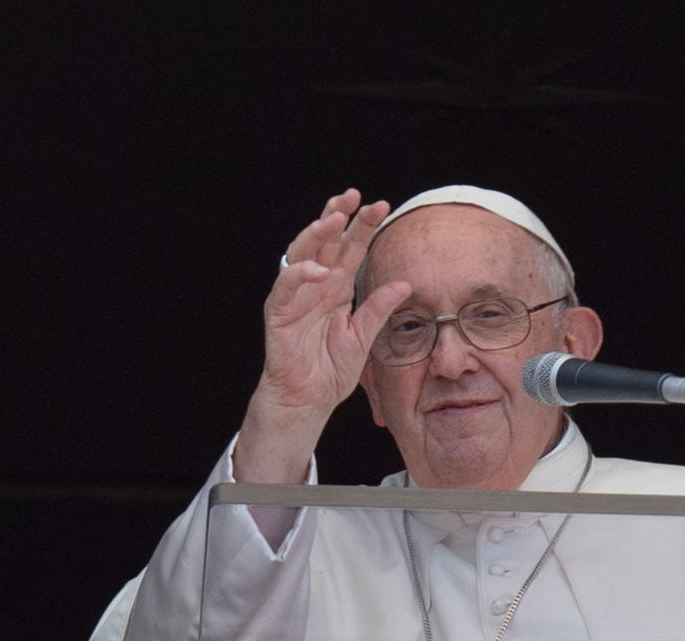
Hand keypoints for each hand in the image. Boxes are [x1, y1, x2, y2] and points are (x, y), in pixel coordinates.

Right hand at [258, 188, 410, 414]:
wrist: (309, 399)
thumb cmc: (332, 369)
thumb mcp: (363, 337)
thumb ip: (379, 309)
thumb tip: (406, 283)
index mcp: (337, 287)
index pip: (351, 248)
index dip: (363, 226)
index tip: (381, 205)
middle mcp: (316, 284)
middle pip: (326, 241)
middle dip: (338, 215)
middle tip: (354, 197)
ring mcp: (295, 295)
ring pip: (302, 253)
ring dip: (316, 234)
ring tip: (334, 219)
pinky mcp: (278, 311)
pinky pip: (286, 285)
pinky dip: (300, 274)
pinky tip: (318, 269)